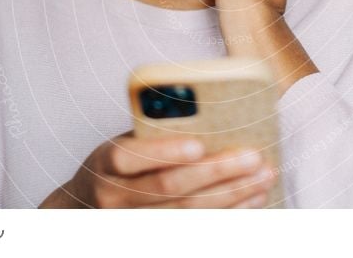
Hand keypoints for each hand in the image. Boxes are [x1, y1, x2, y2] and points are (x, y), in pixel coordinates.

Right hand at [39, 131, 276, 207]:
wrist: (89, 206)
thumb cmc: (119, 164)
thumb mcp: (126, 141)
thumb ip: (155, 131)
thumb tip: (211, 113)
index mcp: (105, 163)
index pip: (129, 157)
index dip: (164, 152)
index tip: (198, 145)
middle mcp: (113, 197)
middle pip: (169, 189)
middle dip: (216, 173)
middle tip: (253, 157)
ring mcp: (133, 224)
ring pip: (187, 214)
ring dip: (232, 196)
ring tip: (263, 177)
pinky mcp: (155, 239)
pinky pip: (197, 230)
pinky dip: (229, 214)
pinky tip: (252, 200)